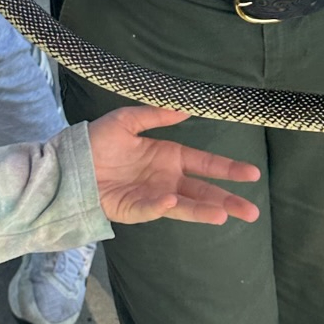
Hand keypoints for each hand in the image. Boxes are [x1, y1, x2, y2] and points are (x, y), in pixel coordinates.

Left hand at [87, 107, 260, 225]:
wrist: (72, 161)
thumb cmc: (100, 140)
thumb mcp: (128, 120)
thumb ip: (155, 115)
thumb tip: (185, 108)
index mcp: (168, 157)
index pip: (204, 164)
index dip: (227, 168)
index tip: (251, 172)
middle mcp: (166, 179)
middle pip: (202, 192)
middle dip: (227, 200)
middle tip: (252, 211)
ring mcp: (152, 196)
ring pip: (184, 207)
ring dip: (204, 210)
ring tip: (225, 214)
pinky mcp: (134, 209)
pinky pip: (151, 209)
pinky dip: (162, 206)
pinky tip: (174, 202)